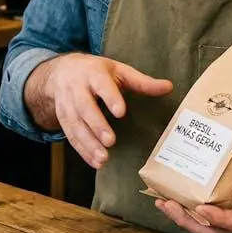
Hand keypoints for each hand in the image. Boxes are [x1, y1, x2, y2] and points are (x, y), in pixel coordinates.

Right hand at [25, 53, 172, 168]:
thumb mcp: (119, 70)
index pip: (101, 84)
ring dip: (88, 143)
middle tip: (110, 141)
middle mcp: (76, 87)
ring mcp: (66, 103)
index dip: (110, 98)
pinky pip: (70, 135)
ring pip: (75, 124)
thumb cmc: (96, 72)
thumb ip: (142, 82)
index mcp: (93, 73)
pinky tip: (94, 162)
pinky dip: (82, 150)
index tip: (121, 112)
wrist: (62, 71)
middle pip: (84, 107)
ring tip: (103, 159)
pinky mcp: (62, 117)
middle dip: (96, 125)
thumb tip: (169, 87)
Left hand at [155, 141, 231, 232]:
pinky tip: (166, 193)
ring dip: (180, 216)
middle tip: (169, 205)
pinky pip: (197, 210)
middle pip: (212, 230)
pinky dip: (181, 205)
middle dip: (189, 222)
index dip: (218, 219)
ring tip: (161, 201)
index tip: (201, 208)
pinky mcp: (217, 200)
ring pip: (201, 223)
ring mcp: (226, 208)